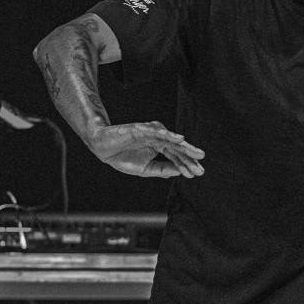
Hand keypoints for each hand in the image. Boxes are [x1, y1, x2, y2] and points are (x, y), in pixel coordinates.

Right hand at [88, 121, 204, 177]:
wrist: (102, 148)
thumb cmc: (123, 157)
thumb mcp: (145, 169)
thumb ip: (162, 170)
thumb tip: (179, 173)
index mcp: (160, 147)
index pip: (177, 156)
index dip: (186, 164)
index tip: (197, 174)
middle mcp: (159, 139)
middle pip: (178, 148)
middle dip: (190, 158)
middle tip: (201, 169)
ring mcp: (151, 133)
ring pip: (171, 140)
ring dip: (185, 148)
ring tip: (197, 154)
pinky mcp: (141, 129)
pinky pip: (157, 132)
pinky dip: (168, 134)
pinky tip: (179, 139)